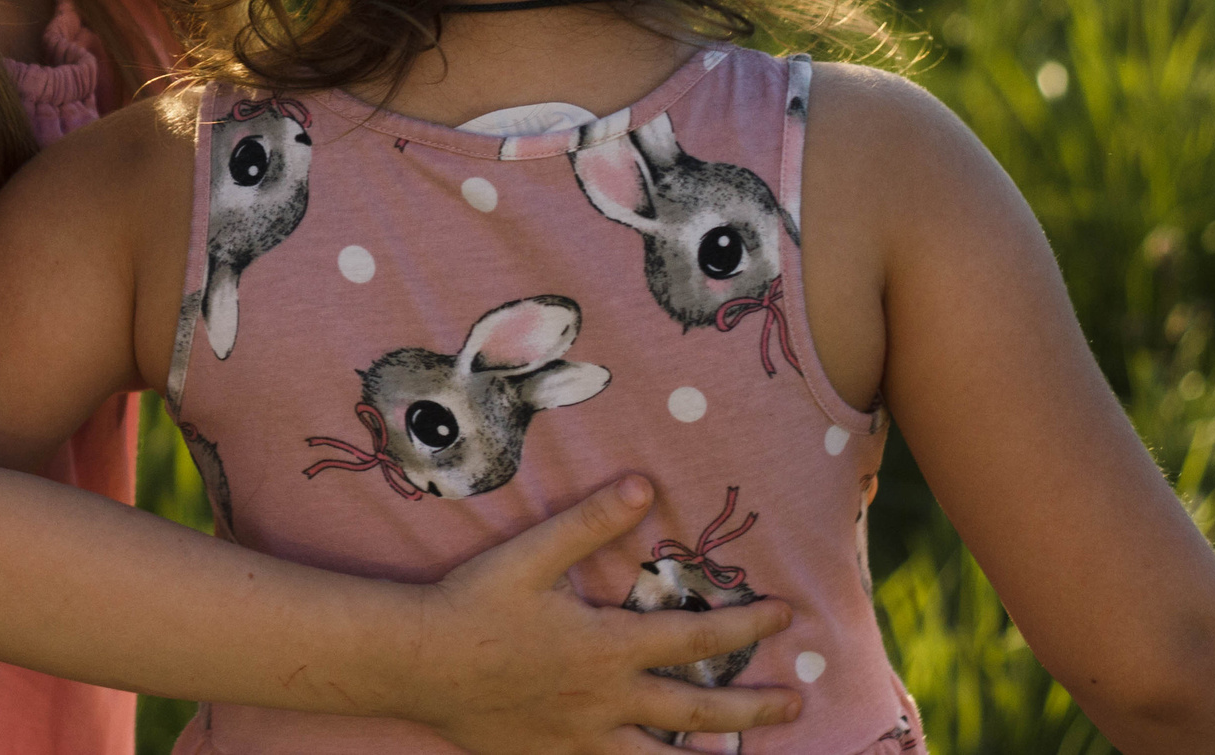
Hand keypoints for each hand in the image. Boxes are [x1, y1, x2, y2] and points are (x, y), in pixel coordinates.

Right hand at [411, 476, 801, 754]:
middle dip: (754, 708)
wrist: (419, 662)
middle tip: (796, 704)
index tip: (785, 616)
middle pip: (700, 712)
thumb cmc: (475, 602)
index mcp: (610, 646)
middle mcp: (610, 700)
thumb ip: (592, 521)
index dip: (747, 627)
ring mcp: (585, 738)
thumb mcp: (533, 553)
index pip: (698, 640)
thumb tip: (644, 485)